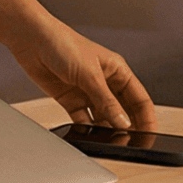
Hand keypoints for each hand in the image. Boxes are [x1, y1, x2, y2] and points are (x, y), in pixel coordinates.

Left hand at [10, 23, 157, 132]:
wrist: (31, 39)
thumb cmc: (62, 43)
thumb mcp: (90, 74)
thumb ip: (106, 101)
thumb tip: (124, 123)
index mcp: (117, 71)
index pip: (140, 99)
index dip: (147, 118)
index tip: (151, 134)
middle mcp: (105, 82)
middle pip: (124, 111)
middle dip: (128, 127)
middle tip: (131, 143)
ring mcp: (87, 92)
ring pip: (104, 118)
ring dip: (106, 130)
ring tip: (110, 141)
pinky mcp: (70, 99)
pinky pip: (83, 120)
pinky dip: (86, 129)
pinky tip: (89, 135)